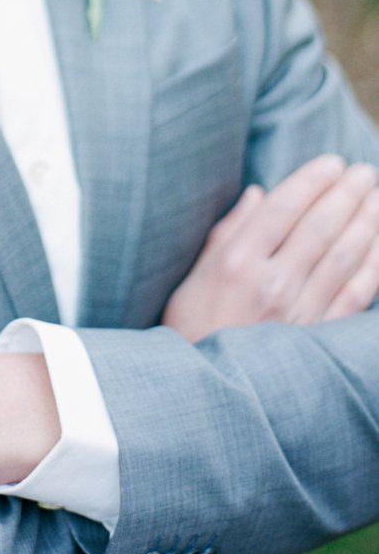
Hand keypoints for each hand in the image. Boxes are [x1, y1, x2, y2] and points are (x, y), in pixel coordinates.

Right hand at [162, 154, 378, 342]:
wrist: (207, 391)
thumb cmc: (192, 327)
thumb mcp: (196, 274)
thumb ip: (229, 231)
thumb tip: (258, 193)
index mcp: (236, 262)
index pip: (282, 209)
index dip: (311, 181)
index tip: (332, 163)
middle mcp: (271, 284)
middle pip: (318, 228)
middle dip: (345, 194)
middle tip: (364, 171)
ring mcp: (299, 312)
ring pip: (343, 257)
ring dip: (365, 223)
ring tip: (377, 197)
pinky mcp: (318, 336)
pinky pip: (357, 296)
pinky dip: (374, 267)